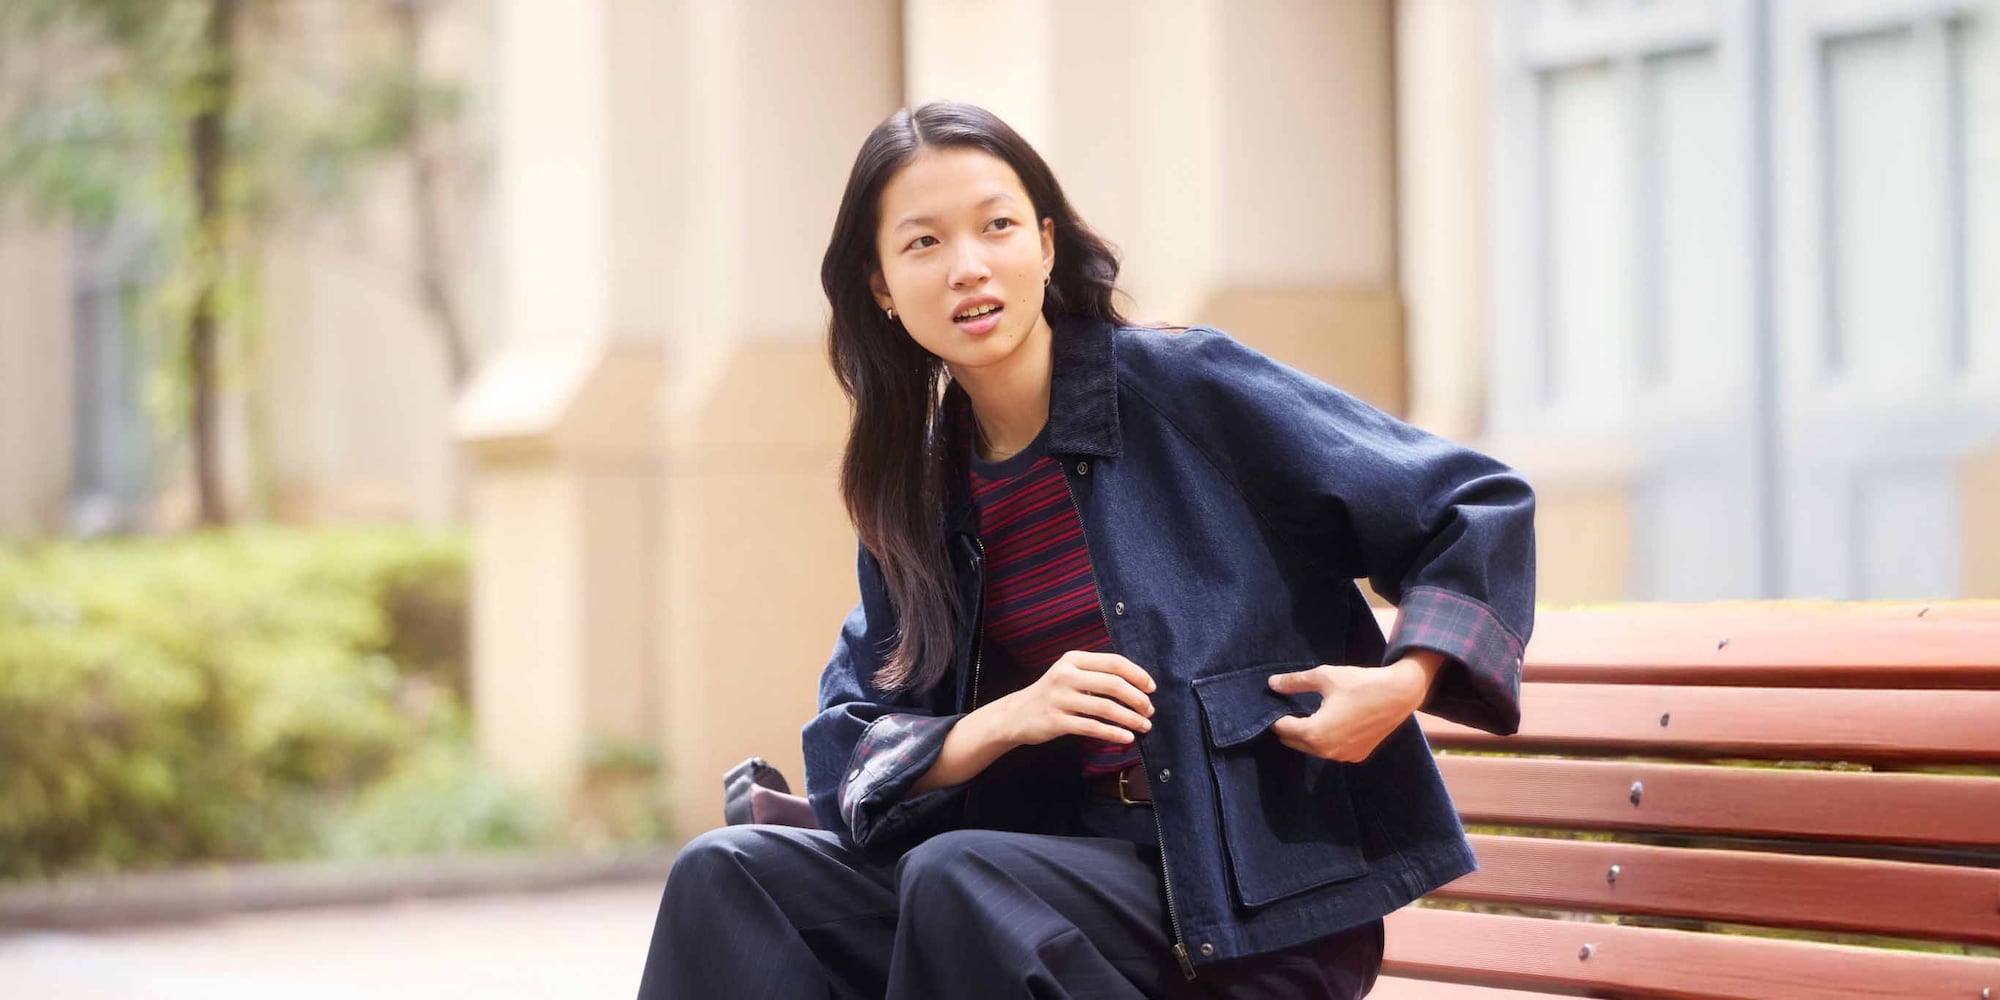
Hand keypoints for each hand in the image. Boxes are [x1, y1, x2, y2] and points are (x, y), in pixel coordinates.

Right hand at [994, 651, 1156, 748]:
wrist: (1016, 714)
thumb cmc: (1052, 694)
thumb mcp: (1070, 674)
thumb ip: (1097, 673)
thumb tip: (1138, 684)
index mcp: (1073, 659)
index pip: (1114, 662)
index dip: (1138, 675)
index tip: (1152, 688)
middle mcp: (1066, 675)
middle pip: (1113, 684)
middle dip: (1137, 699)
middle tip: (1150, 711)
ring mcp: (1060, 698)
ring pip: (1105, 707)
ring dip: (1130, 718)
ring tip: (1144, 727)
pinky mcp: (1056, 721)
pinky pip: (1092, 727)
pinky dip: (1113, 733)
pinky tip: (1127, 739)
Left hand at [1265, 653, 1444, 762]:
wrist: (1399, 694)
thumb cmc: (1360, 683)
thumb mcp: (1324, 676)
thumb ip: (1295, 682)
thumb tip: (1272, 683)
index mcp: (1315, 733)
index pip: (1282, 729)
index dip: (1275, 716)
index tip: (1276, 704)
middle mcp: (1327, 751)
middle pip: (1294, 742)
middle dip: (1289, 727)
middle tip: (1290, 708)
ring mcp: (1343, 757)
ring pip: (1313, 749)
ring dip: (1307, 735)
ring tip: (1309, 714)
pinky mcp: (1357, 756)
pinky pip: (1332, 751)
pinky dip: (1326, 740)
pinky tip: (1331, 723)